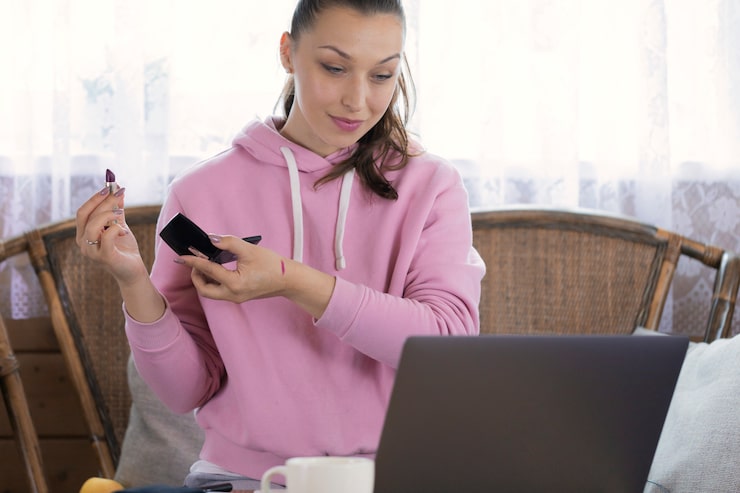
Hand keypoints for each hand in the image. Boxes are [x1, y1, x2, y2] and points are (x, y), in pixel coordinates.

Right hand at [75, 186, 148, 285]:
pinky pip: (107, 237)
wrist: (132, 270)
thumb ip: (117, 209)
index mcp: (83, 233)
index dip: (95, 198)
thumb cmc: (123, 248)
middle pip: (87, 215)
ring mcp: (91, 251)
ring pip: (93, 225)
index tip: (110, 187)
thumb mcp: (119, 225)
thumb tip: (118, 189)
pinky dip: (116, 229)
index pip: (83, 212)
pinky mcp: (104, 257)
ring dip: (108, 214)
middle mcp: (83, 242)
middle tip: (119, 192)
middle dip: (103, 201)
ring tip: (121, 213)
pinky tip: (124, 232)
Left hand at [180, 234, 335, 318]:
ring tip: (204, 263)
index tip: (181, 255)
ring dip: (204, 279)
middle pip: (204, 289)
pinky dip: (213, 281)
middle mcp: (233, 295)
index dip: (193, 261)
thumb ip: (228, 242)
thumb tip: (210, 239)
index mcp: (235, 284)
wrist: (289, 280)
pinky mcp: (239, 296)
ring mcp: (236, 298)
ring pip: (211, 292)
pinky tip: (215, 269)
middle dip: (196, 275)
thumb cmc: (273, 265)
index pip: (208, 271)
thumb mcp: (250, 249)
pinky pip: (219, 291)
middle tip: (195, 260)